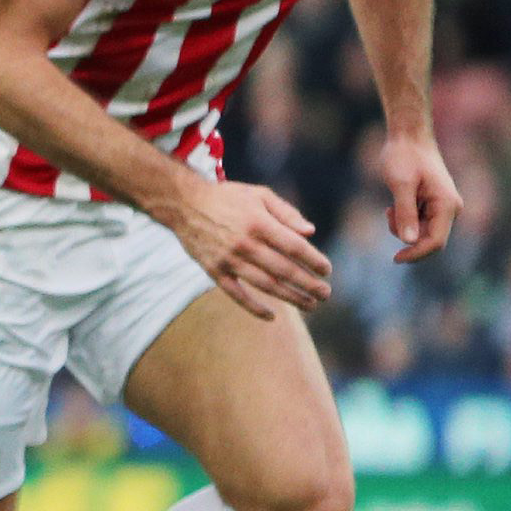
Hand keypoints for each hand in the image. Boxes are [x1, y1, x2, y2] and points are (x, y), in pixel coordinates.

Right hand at [169, 179, 332, 321]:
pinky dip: (253, 307)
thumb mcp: (259, 194)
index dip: (313, 260)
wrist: (184, 204)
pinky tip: (271, 316)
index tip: (327, 271)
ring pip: (265, 284)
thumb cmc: (227, 198)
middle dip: (308, 284)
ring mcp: (228, 259)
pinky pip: (236, 294)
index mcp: (258, 222)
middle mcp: (244, 243)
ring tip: (310, 305)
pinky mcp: (214, 270)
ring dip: (290, 297)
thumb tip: (310, 233)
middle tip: (325, 293)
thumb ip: (286, 212)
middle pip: (284, 269)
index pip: (294, 247)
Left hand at [379, 130, 460, 264]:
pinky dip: (404, 221)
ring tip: (390, 207)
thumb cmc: (404, 156)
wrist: (408, 136)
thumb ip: (405, 213)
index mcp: (447, 204)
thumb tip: (410, 241)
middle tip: (388, 215)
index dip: (416, 253)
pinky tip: (394, 205)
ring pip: (423, 233)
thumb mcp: (400, 184)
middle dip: (407, 237)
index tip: (395, 259)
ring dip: (403, 228)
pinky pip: (420, 224)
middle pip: (431, 240)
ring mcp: (443, 207)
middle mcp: (450, 208)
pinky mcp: (434, 205)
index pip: (436, 241)